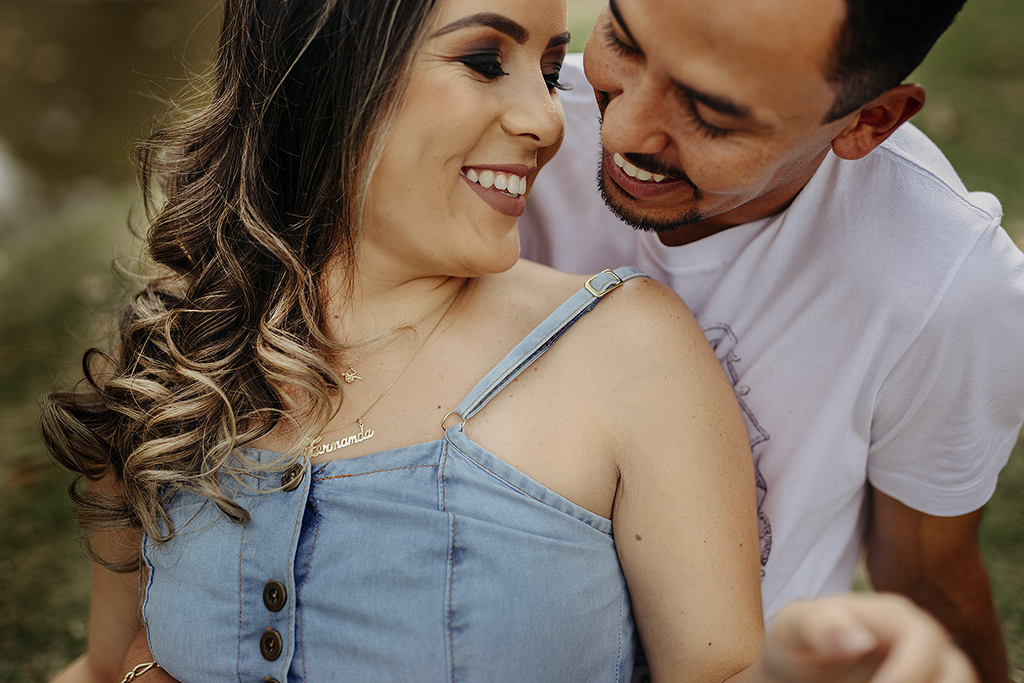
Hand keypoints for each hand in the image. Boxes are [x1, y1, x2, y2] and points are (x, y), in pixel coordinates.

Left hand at [763, 594, 978, 682]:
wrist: (796, 666)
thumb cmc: (796, 641)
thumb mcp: (792, 629)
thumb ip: (819, 625)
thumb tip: (861, 638)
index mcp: (894, 614)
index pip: (924, 641)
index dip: (909, 673)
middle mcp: (922, 638)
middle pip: (958, 670)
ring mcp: (930, 665)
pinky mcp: (926, 682)